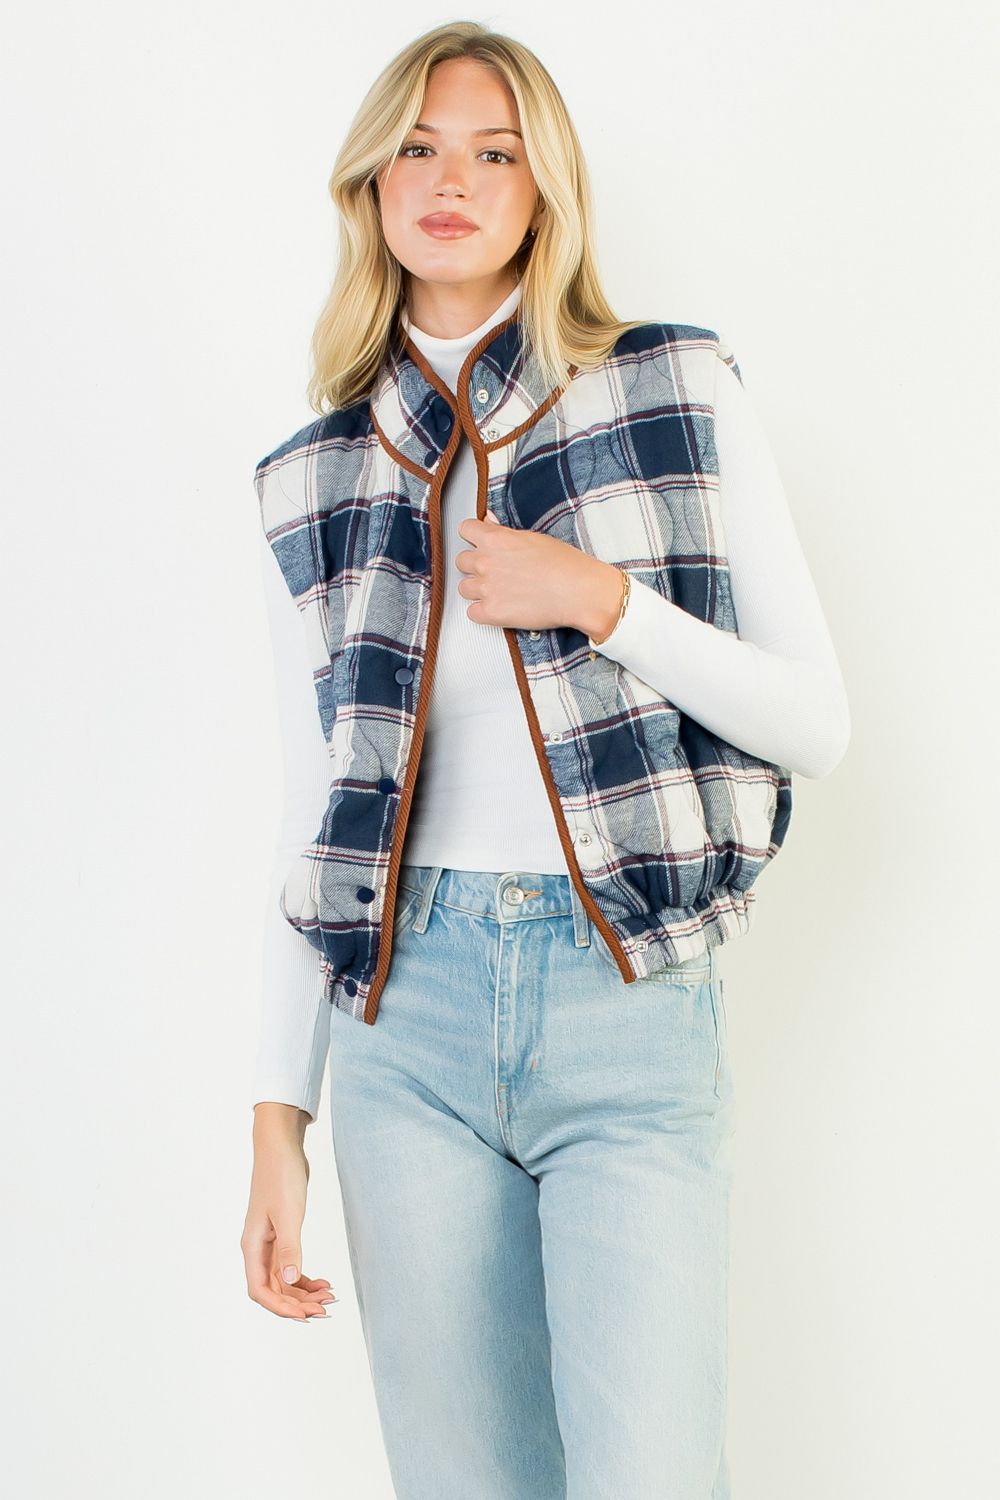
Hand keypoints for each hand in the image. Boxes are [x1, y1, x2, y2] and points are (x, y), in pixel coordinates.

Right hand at [241, 1116, 337, 1321]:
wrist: (281, 1148)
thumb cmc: (281, 1176)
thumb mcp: (288, 1213)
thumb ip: (289, 1248)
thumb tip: (289, 1280)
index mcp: (252, 1246)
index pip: (260, 1290)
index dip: (281, 1307)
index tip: (305, 1316)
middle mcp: (258, 1248)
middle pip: (273, 1289)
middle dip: (297, 1303)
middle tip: (325, 1310)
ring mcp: (269, 1242)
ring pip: (283, 1279)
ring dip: (304, 1292)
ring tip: (329, 1297)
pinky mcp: (282, 1234)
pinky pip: (290, 1265)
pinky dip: (305, 1277)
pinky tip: (324, 1282)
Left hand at [455, 510, 622, 637]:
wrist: (579, 591)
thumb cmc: (565, 564)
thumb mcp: (533, 537)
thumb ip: (504, 532)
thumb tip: (488, 522)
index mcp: (496, 539)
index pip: (465, 529)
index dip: (473, 537)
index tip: (481, 544)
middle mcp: (486, 562)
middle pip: (461, 561)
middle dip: (475, 566)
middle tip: (495, 572)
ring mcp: (487, 588)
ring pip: (463, 588)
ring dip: (477, 590)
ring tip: (499, 592)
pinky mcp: (491, 612)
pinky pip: (471, 613)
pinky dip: (483, 613)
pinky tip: (500, 608)